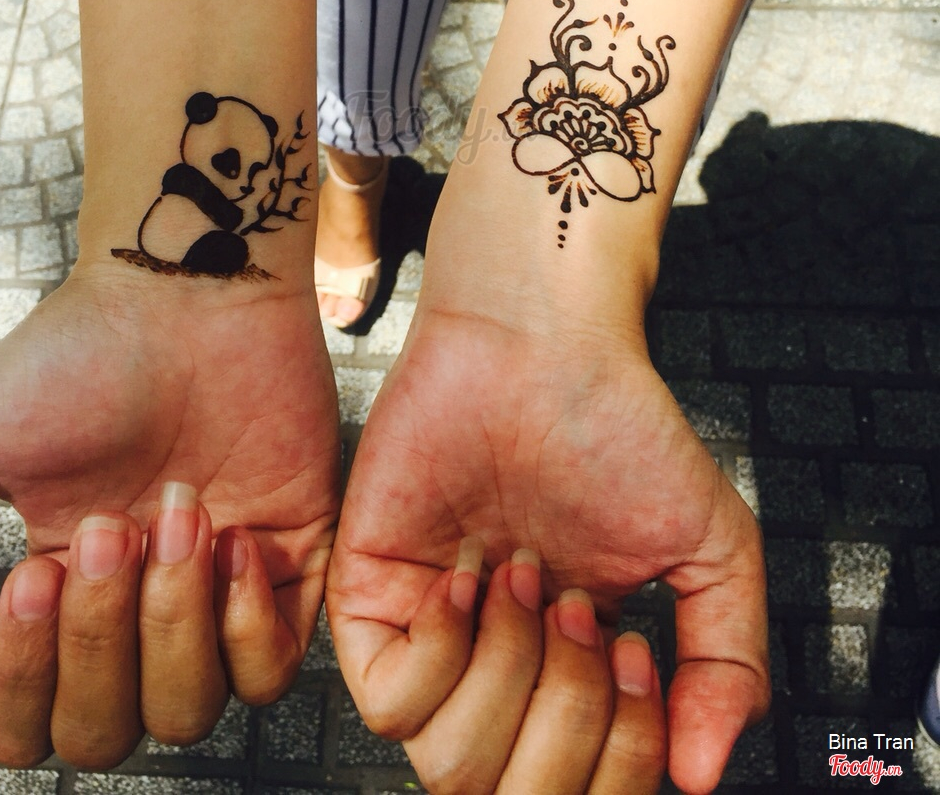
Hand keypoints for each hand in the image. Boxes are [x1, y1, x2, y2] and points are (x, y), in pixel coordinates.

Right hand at [0, 263, 339, 767]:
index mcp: (67, 588)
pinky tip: (232, 535)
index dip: (27, 679)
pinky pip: (274, 667)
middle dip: (102, 639)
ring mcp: (217, 588)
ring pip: (193, 709)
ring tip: (176, 512)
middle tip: (110, 526)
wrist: (186, 288)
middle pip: (111, 729)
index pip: (33, 723)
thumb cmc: (81, 354)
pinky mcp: (292, 557)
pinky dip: (246, 621)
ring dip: (173, 621)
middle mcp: (139, 604)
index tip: (35, 575)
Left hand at [326, 307, 767, 793]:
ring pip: (452, 767)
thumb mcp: (709, 548)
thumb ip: (727, 665)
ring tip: (525, 580)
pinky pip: (390, 701)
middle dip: (568, 719)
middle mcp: (501, 674)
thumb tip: (703, 777)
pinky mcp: (369, 600)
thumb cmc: (617, 428)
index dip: (622, 755)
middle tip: (579, 614)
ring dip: (510, 675)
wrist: (541, 345)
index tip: (635, 653)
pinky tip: (469, 574)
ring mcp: (432, 642)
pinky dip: (444, 649)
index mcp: (574, 677)